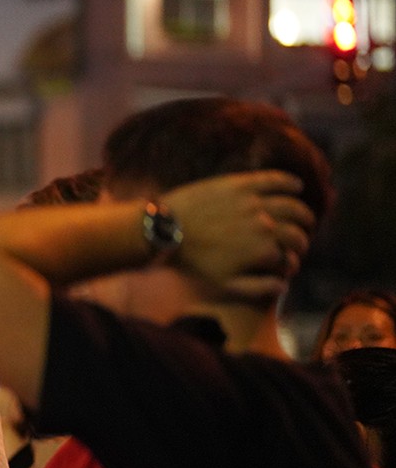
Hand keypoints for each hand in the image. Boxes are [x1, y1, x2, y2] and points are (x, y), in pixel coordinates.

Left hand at [162, 170, 314, 300]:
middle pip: (296, 233)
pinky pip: (273, 180)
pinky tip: (296, 186)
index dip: (292, 262)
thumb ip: (257, 287)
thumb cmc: (191, 261)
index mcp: (262, 251)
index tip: (290, 263)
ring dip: (302, 214)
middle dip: (301, 240)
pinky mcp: (240, 185)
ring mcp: (254, 203)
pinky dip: (288, 183)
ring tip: (304, 218)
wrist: (164, 230)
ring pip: (292, 206)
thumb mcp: (223, 283)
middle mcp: (264, 226)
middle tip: (301, 242)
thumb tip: (284, 286)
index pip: (290, 257)